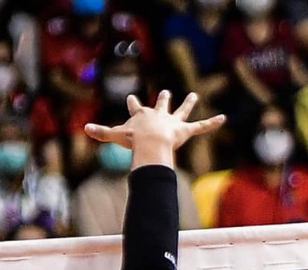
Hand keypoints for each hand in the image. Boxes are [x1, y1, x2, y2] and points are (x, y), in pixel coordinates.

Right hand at [84, 90, 223, 154]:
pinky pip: (201, 127)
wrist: (151, 140)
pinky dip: (212, 123)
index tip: (132, 97)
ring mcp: (173, 122)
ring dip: (188, 104)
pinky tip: (223, 119)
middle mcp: (159, 115)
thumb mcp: (115, 135)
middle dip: (163, 99)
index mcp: (142, 116)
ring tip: (195, 96)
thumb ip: (101, 133)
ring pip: (182, 111)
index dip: (133, 104)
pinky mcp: (185, 130)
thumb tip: (84, 130)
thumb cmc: (134, 139)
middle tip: (165, 91)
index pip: (136, 108)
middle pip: (161, 105)